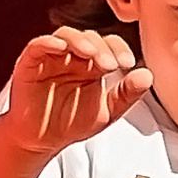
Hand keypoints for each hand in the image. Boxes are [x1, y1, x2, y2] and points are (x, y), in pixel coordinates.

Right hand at [5, 28, 149, 158]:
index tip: (128, 62)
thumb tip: (148, 74)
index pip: (109, 44)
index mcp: (93, 63)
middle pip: (90, 37)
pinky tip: (61, 48)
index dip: (119, 48)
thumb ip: (127, 94)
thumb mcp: (107, 111)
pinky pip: (38, 45)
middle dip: (103, 48)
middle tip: (112, 65)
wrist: (42, 142)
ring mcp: (52, 57)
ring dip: (81, 41)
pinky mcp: (29, 62)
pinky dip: (49, 42)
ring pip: (67, 35)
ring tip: (92, 56)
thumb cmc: (72, 123)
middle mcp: (73, 55)